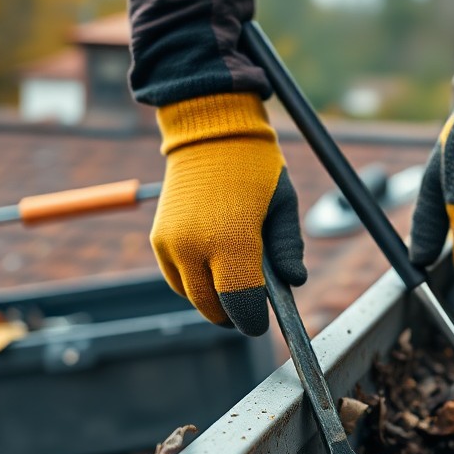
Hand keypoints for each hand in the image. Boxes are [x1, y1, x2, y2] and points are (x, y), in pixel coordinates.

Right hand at [151, 92, 304, 335]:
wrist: (209, 132)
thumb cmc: (255, 168)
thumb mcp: (283, 205)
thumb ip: (288, 248)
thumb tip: (295, 282)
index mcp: (232, 240)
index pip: (240, 305)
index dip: (253, 321)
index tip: (261, 322)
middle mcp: (194, 247)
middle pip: (213, 308)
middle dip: (233, 316)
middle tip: (250, 311)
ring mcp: (171, 244)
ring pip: (192, 296)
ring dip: (212, 299)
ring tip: (233, 286)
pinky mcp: (157, 239)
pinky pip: (176, 278)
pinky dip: (193, 283)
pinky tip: (213, 270)